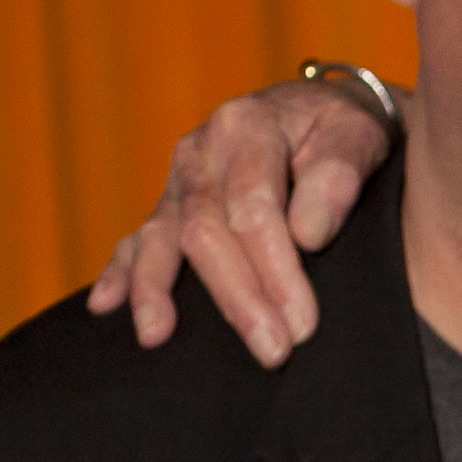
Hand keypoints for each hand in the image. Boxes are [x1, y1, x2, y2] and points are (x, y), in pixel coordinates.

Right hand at [82, 75, 394, 362]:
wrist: (315, 110)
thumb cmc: (340, 129)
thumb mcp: (356, 135)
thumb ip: (339, 175)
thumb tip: (309, 233)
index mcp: (247, 126)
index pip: (254, 206)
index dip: (276, 269)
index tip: (303, 324)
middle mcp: (202, 150)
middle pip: (205, 229)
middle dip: (237, 295)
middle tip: (271, 351)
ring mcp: (179, 179)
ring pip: (159, 237)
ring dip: (156, 290)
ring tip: (158, 336)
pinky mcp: (169, 204)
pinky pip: (136, 239)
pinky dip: (119, 272)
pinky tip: (104, 306)